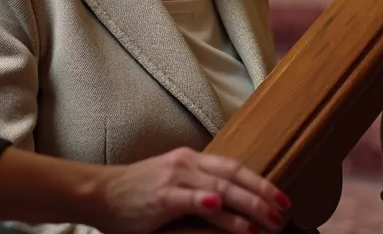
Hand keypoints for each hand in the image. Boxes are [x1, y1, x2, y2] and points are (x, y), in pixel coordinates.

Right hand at [91, 147, 289, 233]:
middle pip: (234, 176)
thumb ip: (198, 188)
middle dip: (263, 195)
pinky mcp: (162, 197)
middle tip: (283, 213)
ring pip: (221, 188)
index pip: (234, 167)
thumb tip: (228, 203)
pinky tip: (226, 210)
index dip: (261, 182)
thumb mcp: (171, 182)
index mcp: (190, 160)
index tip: (281, 198)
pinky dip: (211, 204)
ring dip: (248, 206)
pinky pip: (193, 200)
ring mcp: (175, 179)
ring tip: (267, 222)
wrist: (99, 193)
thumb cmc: (135, 193)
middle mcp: (186, 164)